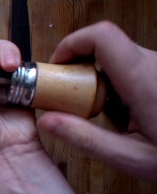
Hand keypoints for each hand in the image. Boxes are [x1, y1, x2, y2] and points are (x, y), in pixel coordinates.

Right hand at [36, 21, 156, 182]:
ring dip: (101, 78)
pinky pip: (133, 67)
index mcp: (143, 79)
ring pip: (118, 56)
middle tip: (72, 97)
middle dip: (81, 66)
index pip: (101, 35)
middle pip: (105, 45)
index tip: (58, 66)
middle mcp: (155, 64)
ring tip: (104, 114)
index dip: (72, 42)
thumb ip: (85, 138)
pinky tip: (127, 114)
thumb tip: (47, 121)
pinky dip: (119, 84)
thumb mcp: (131, 158)